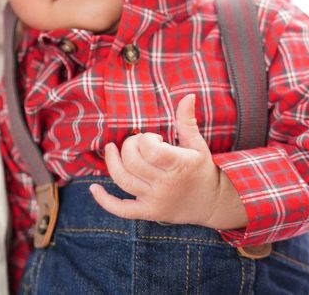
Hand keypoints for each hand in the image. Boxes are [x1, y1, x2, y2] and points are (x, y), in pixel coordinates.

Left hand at [89, 95, 245, 228]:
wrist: (214, 204)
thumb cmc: (203, 169)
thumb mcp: (198, 144)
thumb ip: (187, 121)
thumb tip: (188, 95)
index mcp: (179, 165)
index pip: (150, 149)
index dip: (145, 139)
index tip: (153, 138)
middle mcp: (166, 184)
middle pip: (132, 162)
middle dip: (129, 146)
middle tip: (136, 143)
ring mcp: (156, 200)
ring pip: (124, 180)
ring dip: (112, 162)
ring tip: (111, 149)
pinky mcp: (149, 212)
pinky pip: (121, 210)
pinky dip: (105, 201)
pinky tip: (94, 188)